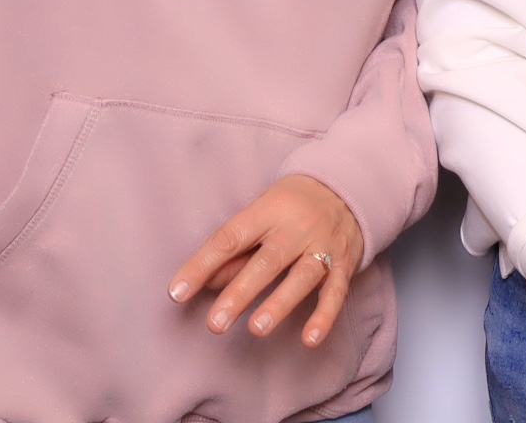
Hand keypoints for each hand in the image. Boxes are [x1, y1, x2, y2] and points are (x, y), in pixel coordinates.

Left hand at [168, 174, 363, 348]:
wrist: (348, 187)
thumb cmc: (291, 205)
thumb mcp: (260, 214)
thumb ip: (235, 251)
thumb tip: (207, 284)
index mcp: (269, 210)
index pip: (230, 238)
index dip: (202, 265)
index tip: (177, 292)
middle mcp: (297, 227)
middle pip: (267, 262)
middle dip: (240, 293)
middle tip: (215, 323)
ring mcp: (324, 246)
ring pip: (301, 277)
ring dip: (279, 304)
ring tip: (256, 330)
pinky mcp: (344, 264)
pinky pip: (335, 292)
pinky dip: (324, 317)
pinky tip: (310, 339)